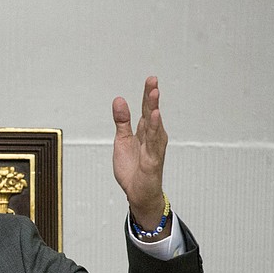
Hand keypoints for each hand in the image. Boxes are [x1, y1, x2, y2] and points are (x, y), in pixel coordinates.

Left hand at [112, 76, 168, 229]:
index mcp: (145, 131)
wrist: (137, 193)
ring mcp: (154, 148)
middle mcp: (153, 137)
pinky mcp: (152, 160)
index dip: (148, 94)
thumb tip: (119, 99)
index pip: (146, 109)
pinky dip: (154, 129)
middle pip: (151, 113)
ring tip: (154, 93)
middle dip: (152, 97)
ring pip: (154, 125)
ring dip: (154, 108)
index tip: (151, 79)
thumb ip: (122, 121)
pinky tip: (154, 116)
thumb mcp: (122, 141)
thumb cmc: (133, 168)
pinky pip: (153, 142)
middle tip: (153, 80)